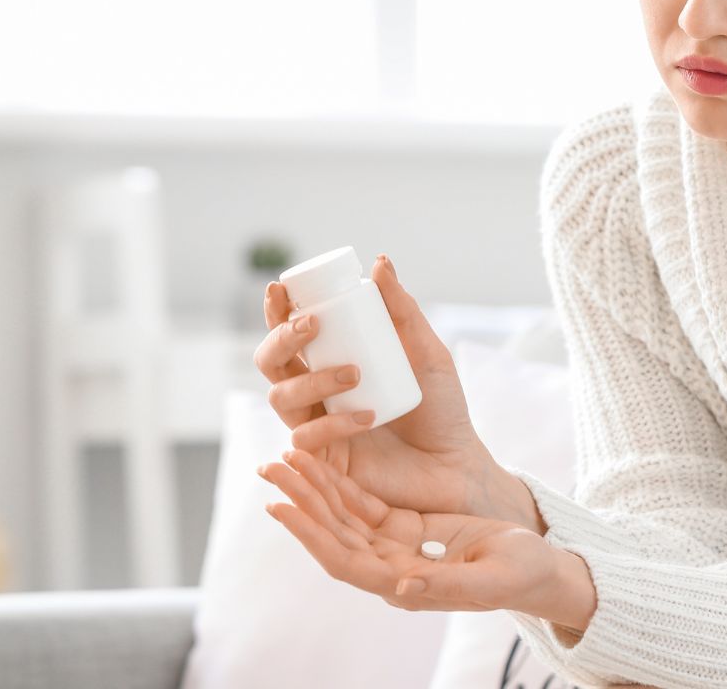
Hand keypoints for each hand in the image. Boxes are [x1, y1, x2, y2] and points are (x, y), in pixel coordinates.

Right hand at [255, 254, 507, 519]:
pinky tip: (367, 417)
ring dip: (312, 380)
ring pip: (281, 398)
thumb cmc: (442, 409)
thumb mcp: (427, 354)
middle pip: (269, 362)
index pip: (290, 333)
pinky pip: (305, 439)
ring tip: (355, 374)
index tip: (281, 289)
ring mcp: (315, 427)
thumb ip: (404, 311)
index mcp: (331, 362)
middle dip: (281, 338)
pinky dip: (333, 423)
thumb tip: (381, 262)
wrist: (456, 465)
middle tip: (312, 325)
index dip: (276, 311)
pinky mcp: (322, 462)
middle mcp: (315, 393)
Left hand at [258, 445, 589, 627]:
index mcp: (405, 585)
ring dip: (314, 487)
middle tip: (272, 466)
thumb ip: (446, 585)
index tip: (281, 506)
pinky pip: (362, 503)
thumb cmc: (522, 576)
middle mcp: (389, 568)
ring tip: (283, 456)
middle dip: (301, 500)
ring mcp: (394, 547)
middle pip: (333, 533)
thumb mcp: (491, 579)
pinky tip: (319, 457)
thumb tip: (399, 587)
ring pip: (342, 515)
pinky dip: (338, 482)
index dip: (310, 535)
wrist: (539, 568)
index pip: (343, 560)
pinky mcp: (405, 527)